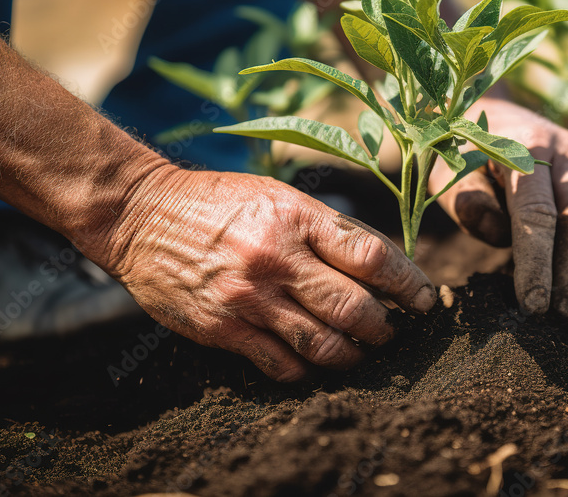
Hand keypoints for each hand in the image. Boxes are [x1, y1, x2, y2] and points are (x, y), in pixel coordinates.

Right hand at [89, 166, 436, 380]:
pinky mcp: (224, 329)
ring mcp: (250, 298)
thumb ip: (328, 229)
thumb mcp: (280, 196)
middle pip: (356, 309)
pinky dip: (307, 370)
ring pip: (324, 345)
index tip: (424, 300)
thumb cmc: (221, 203)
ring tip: (358, 350)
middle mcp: (278, 259)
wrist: (142, 215)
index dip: (409, 283)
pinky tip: (311, 361)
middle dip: (385, 328)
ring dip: (352, 355)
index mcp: (298, 218)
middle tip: (391, 331)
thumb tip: (384, 263)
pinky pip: (282, 366)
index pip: (373, 256)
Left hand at [430, 98, 567, 317]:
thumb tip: (501, 235)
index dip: (538, 263)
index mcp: (524, 146)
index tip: (533, 305)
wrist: (487, 115)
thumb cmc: (460, 153)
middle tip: (557, 317)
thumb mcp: (448, 173)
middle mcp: (566, 150)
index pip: (538, 212)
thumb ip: (468, 202)